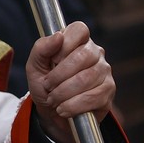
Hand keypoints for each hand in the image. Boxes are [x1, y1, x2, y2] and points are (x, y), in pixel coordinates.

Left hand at [26, 21, 115, 142]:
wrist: (52, 112)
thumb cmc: (45, 85)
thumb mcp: (35, 66)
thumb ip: (41, 49)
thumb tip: (58, 36)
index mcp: (78, 41)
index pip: (79, 29)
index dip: (65, 45)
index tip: (52, 61)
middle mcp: (96, 53)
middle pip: (83, 56)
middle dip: (59, 75)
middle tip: (47, 86)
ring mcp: (104, 72)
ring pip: (86, 78)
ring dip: (63, 93)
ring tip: (53, 99)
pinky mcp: (108, 92)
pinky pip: (93, 97)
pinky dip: (73, 105)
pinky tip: (63, 109)